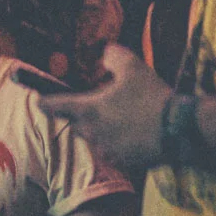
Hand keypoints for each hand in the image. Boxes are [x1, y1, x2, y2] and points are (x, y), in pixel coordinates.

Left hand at [39, 43, 169, 170]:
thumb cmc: (151, 96)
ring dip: (99, 129)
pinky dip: (116, 142)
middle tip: (101, 104)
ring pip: (93, 138)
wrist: (178, 130)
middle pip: (75, 123)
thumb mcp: (132, 66)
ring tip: (121, 118)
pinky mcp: (121, 162)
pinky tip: (134, 133)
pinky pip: (111, 151)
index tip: (38, 101)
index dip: (45, 102)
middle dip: (82, 115)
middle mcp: (91, 133)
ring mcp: (105, 150)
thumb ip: (113, 56)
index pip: (55, 106)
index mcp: (88, 109)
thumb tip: (105, 53)